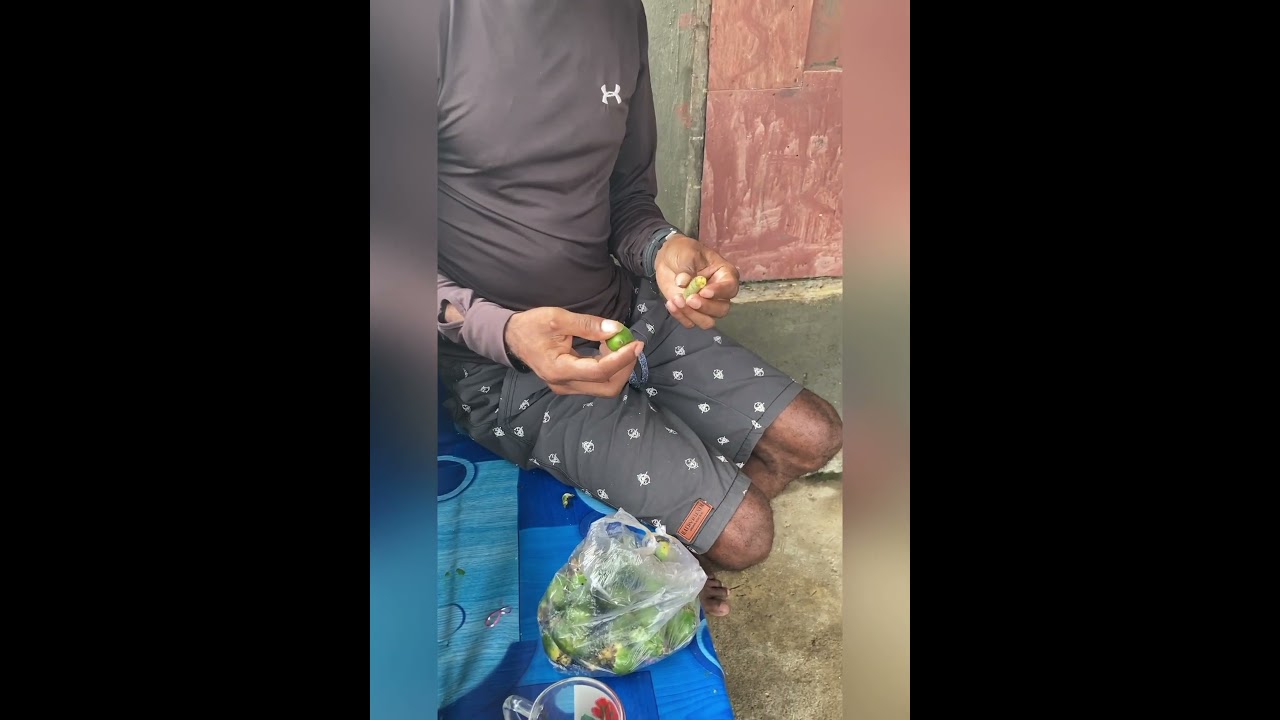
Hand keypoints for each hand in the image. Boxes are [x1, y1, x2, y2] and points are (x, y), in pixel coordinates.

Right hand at [505, 307, 642, 396]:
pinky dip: (610, 368)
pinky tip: (609, 349)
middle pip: (607, 387)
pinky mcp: (571, 384)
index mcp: (559, 369)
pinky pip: (598, 382)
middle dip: (625, 367)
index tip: (636, 343)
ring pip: (605, 387)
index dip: (621, 358)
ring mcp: (567, 387)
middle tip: (631, 344)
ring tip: (618, 343)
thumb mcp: (557, 318)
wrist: (512, 338)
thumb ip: (587, 324)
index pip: (599, 371)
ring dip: (619, 367)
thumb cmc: (532, 326)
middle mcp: (564, 384)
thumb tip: (616, 329)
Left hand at [654, 234, 740, 328]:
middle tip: (689, 299)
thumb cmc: (683, 252)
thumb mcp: (687, 253)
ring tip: (676, 300)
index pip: (730, 287)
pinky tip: (671, 304)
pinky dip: (681, 317)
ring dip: (692, 315)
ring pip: (708, 321)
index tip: (703, 291)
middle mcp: (719, 293)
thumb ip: (687, 267)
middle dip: (705, 307)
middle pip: (722, 309)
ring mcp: (706, 304)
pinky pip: (691, 323)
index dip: (719, 292)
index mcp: (724, 274)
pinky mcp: (691, 312)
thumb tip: (683, 282)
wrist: (668, 258)